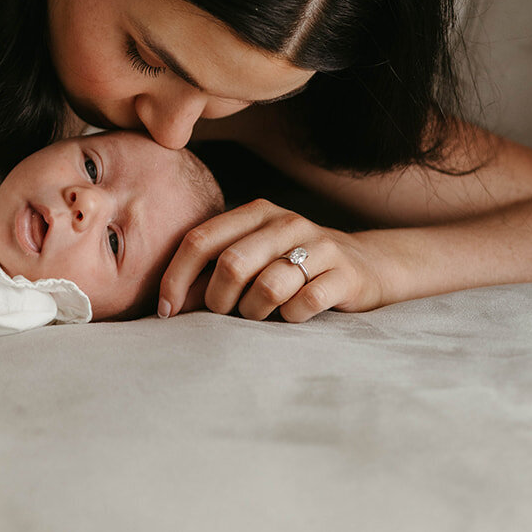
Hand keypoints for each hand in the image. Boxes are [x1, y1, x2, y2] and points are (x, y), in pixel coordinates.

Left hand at [157, 199, 388, 322]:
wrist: (365, 263)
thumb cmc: (292, 266)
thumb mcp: (254, 254)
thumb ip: (215, 267)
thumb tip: (168, 303)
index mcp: (255, 213)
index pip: (200, 239)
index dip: (176, 277)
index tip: (166, 312)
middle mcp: (285, 222)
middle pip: (231, 264)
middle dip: (217, 300)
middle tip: (222, 315)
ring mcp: (318, 245)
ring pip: (267, 287)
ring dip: (253, 313)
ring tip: (258, 315)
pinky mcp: (343, 273)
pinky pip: (304, 303)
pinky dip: (290, 318)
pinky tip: (292, 315)